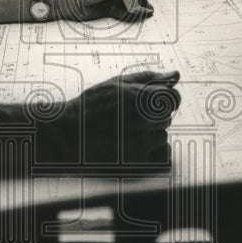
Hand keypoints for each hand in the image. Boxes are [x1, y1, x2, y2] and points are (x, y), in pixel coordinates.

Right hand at [40, 70, 180, 166]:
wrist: (66, 137)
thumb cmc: (91, 107)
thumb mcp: (117, 84)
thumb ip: (149, 78)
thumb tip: (175, 75)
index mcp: (142, 98)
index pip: (173, 98)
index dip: (161, 100)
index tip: (145, 103)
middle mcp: (144, 121)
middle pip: (166, 118)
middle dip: (151, 118)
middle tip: (125, 120)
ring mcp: (142, 145)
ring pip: (161, 138)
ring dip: (149, 137)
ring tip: (123, 135)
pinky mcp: (138, 167)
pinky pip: (163, 159)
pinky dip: (153, 156)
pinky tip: (133, 150)